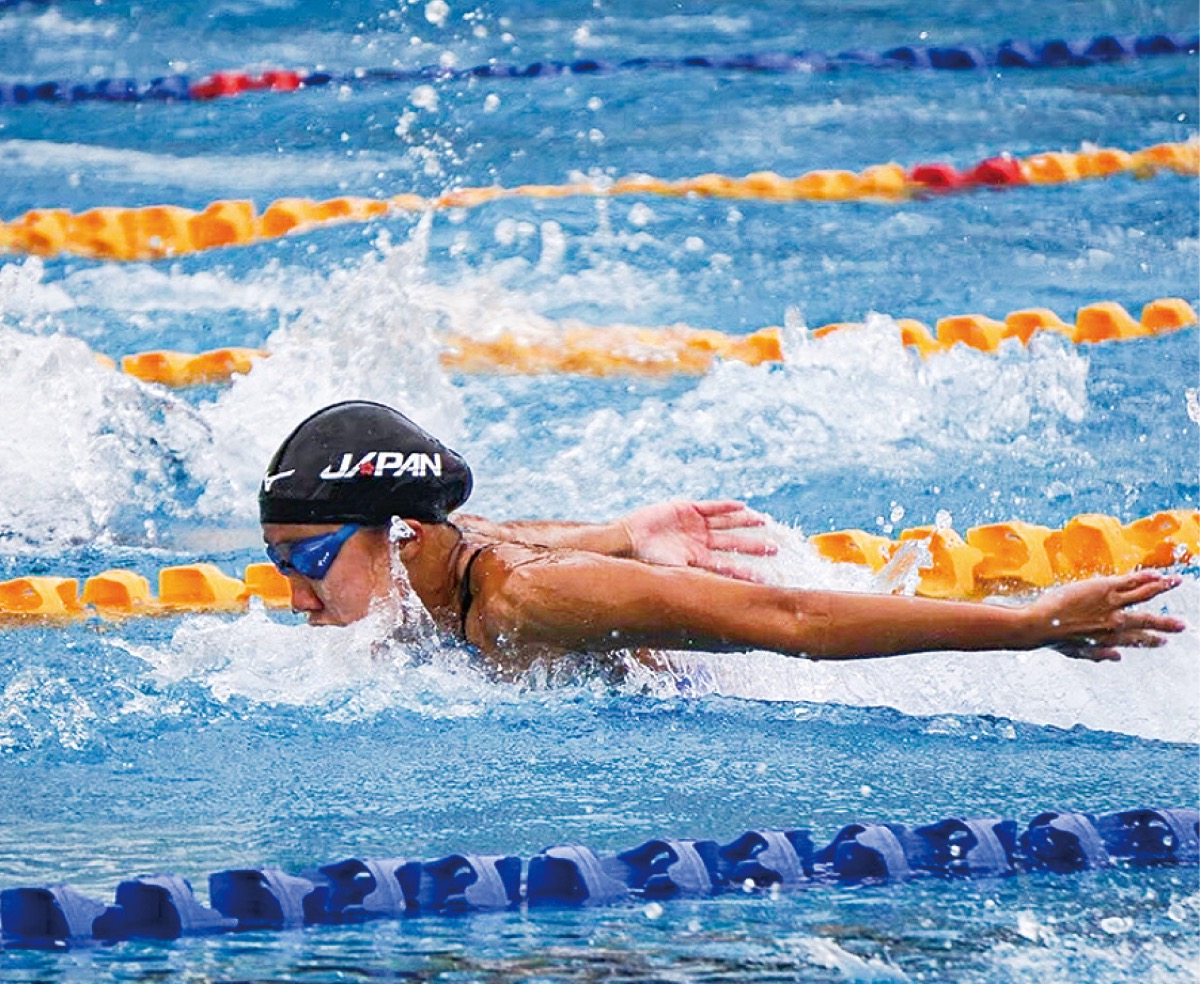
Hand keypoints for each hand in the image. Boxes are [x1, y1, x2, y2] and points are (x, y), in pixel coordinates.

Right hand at [620, 500, 777, 580]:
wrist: (627, 540)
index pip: (726, 567)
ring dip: (743, 521)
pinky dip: (725, 506)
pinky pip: (710, 507)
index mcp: (696, 560)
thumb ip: (697, 582)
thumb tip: (719, 604)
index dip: (745, 572)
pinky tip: (741, 505)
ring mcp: (693, 524)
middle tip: (774, 549)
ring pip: (724, 523)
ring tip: (763, 521)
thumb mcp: (675, 575)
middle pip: (731, 543)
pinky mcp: (685, 508)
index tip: (764, 579)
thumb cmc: (647, 561)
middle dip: (752, 546)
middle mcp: (698, 542)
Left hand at [1028, 570, 1185, 660]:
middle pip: (1146, 621)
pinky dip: (1145, 578)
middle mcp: (1115, 623)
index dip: (1150, 641)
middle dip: (1166, 624)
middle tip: (1182, 626)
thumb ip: (1099, 655)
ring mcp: (1112, 604)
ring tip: (1177, 583)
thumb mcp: (1077, 652)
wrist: (1040, 626)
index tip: (1162, 642)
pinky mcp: (1105, 589)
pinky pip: (1131, 581)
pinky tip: (1157, 574)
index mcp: (1110, 639)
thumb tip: (1118, 658)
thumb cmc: (1053, 638)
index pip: (1135, 640)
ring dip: (1162, 588)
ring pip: (1143, 595)